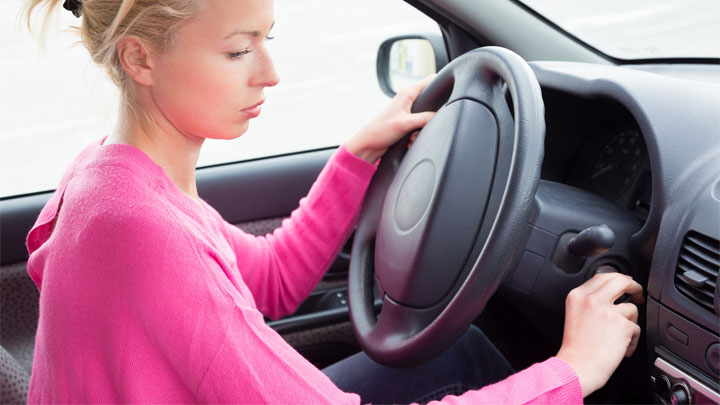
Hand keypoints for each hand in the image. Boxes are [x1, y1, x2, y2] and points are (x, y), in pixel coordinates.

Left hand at [345, 75, 435, 162]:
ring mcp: (407, 111)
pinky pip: (420, 126)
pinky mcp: (406, 121)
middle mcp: (408, 99)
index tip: (447, 93)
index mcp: (408, 93)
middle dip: (431, 116)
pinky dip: (416, 134)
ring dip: (422, 129)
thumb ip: (425, 118)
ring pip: (426, 117)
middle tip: (422, 125)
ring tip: (412, 136)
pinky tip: (409, 140)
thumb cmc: (381, 130)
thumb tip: (438, 117)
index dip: (441, 83)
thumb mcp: (406, 123)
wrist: (369, 144)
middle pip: (431, 101)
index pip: (431, 80)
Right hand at [556, 272, 643, 397]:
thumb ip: (589, 300)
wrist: (577, 367)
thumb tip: (611, 292)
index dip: (617, 278)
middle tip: (638, 294)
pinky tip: (622, 348)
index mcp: (578, 296)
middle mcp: (592, 299)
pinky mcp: (623, 325)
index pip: (602, 276)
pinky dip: (632, 340)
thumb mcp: (574, 314)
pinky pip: (637, 328)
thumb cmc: (576, 347)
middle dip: (634, 286)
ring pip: (632, 308)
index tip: (624, 284)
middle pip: (620, 280)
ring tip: (620, 338)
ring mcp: (608, 311)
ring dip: (630, 323)